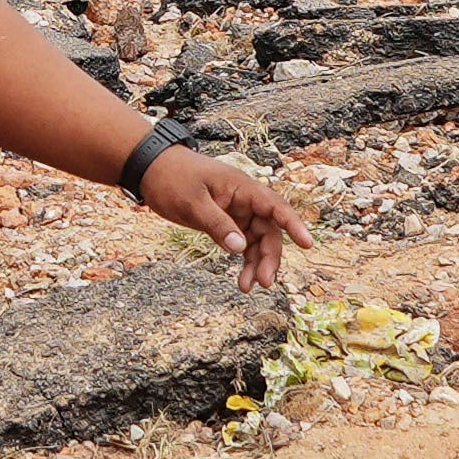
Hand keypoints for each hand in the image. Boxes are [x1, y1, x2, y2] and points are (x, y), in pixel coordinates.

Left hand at [133, 144, 307, 285]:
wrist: (152, 171)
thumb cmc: (172, 179)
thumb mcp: (193, 203)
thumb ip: (217, 225)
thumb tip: (239, 249)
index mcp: (243, 188)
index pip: (275, 207)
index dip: (293, 225)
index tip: (307, 244)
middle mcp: (245, 200)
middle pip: (269, 230)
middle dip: (269, 256)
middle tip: (265, 282)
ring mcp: (237, 212)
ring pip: (257, 241)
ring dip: (256, 264)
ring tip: (247, 287)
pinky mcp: (227, 222)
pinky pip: (242, 244)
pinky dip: (243, 261)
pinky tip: (241, 279)